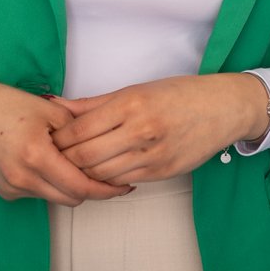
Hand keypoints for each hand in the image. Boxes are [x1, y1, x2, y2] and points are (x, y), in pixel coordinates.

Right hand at [0, 70, 133, 205]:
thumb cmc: (9, 104)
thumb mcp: (51, 111)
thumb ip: (80, 134)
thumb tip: (105, 152)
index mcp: (36, 155)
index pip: (81, 186)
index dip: (106, 189)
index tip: (123, 184)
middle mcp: (22, 177)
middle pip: (71, 198)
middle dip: (92, 190)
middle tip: (108, 176)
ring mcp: (11, 187)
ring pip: (55, 198)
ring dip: (69, 186)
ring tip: (76, 165)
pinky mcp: (4, 191)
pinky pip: (37, 193)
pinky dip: (49, 183)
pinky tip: (48, 164)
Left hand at [45, 74, 262, 185]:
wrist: (222, 109)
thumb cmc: (177, 94)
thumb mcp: (134, 89)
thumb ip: (93, 104)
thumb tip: (56, 106)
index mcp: (130, 103)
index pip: (79, 130)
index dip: (57, 139)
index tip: (47, 140)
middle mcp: (141, 130)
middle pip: (85, 156)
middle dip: (64, 160)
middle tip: (53, 159)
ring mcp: (153, 154)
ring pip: (101, 174)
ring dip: (83, 173)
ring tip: (73, 167)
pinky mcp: (162, 172)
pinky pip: (122, 181)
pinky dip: (106, 179)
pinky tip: (100, 172)